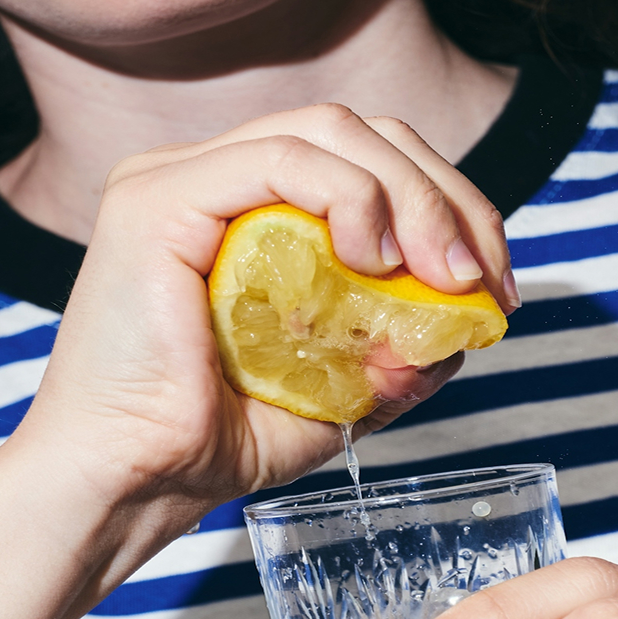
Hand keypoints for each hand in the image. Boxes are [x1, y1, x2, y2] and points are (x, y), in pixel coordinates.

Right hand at [7, 104, 513, 567]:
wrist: (128, 486)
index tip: (490, 286)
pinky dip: (352, 198)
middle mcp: (210, 182)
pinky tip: (377, 260)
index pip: (365, 167)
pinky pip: (281, 160)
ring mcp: (179, 180)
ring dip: (412, 196)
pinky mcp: (157, 198)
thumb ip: (391, 358)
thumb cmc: (209, 444)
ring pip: (329, 132)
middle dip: (445, 198)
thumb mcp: (331, 398)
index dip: (445, 208)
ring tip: (444, 274)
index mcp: (245, 214)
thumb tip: (459, 330)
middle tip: (482, 278)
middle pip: (359, 136)